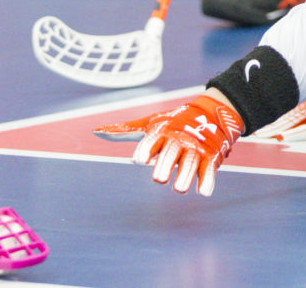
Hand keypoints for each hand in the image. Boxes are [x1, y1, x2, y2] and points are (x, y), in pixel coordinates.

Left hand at [93, 94, 242, 195]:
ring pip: (191, 162)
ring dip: (185, 176)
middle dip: (166, 164)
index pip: (153, 140)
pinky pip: (208, 169)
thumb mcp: (150, 124)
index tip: (138, 160)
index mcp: (162, 131)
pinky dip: (206, 180)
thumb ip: (125, 131)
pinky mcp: (210, 157)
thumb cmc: (173, 123)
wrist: (210, 114)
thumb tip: (96, 131)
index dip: (146, 149)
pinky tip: (203, 191)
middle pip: (171, 152)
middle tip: (159, 179)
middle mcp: (178, 139)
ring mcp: (195, 148)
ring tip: (179, 189)